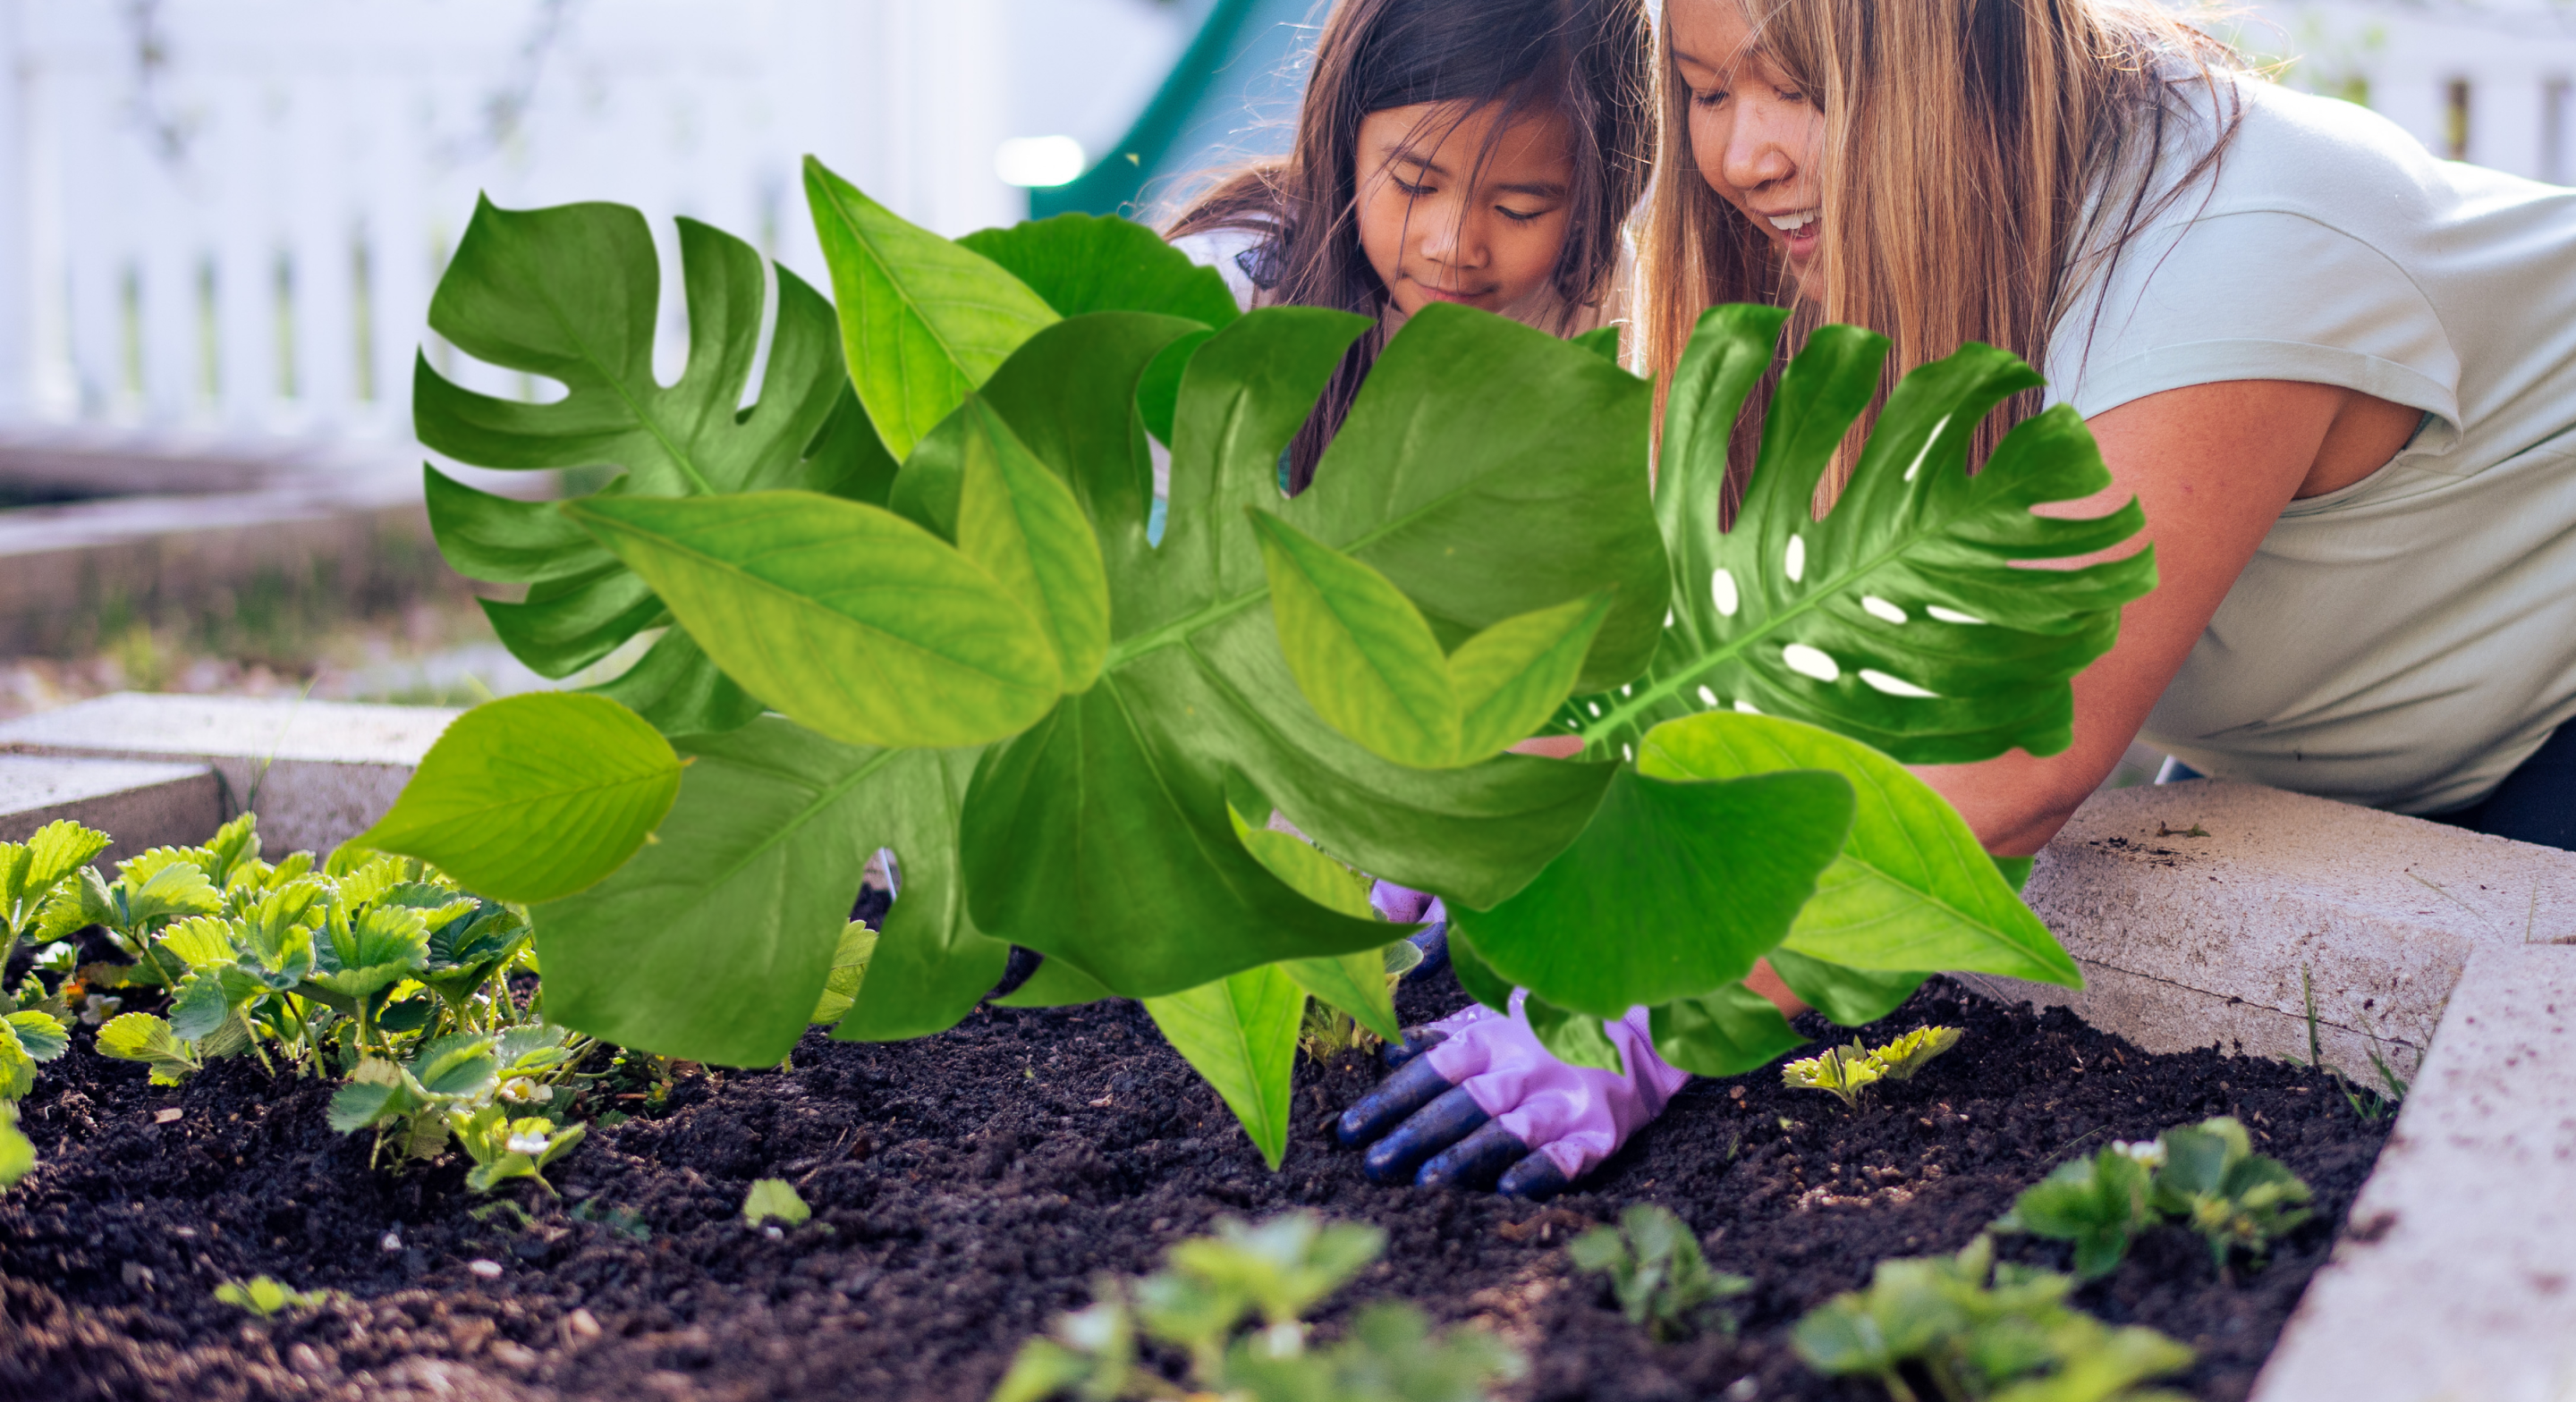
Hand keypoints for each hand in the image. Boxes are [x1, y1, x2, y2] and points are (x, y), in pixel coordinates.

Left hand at [1335, 991, 1689, 1198]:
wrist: (1640, 1036)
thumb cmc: (1546, 1034)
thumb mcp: (1493, 1021)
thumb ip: (1441, 1038)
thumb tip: (1384, 1051)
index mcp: (1493, 1038)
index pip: (1433, 1068)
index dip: (1390, 1098)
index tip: (1349, 1129)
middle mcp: (1525, 1068)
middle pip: (1465, 1102)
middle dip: (1416, 1134)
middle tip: (1375, 1164)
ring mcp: (1563, 1100)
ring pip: (1510, 1129)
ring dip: (1467, 1156)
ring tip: (1427, 1183)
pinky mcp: (1599, 1132)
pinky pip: (1567, 1154)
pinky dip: (1538, 1171)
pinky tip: (1508, 1190)